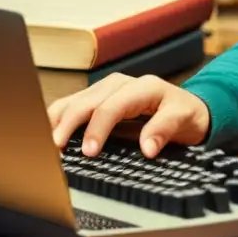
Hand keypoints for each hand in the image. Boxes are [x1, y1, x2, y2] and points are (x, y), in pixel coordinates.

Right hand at [46, 73, 210, 157]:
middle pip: (87, 101)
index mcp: (141, 87)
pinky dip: (60, 117)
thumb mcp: (184, 120)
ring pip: (75, 100)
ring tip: (47, 141)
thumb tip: (147, 148)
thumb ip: (165, 130)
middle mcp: (121, 84)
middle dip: (68, 124)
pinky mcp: (99, 96)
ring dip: (58, 120)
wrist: (191, 107)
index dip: (96, 129)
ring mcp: (107, 89)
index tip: (89, 152)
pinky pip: (73, 103)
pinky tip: (50, 132)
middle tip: (56, 149)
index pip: (111, 107)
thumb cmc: (186, 114)